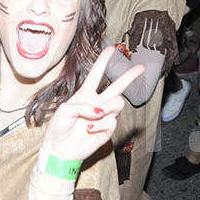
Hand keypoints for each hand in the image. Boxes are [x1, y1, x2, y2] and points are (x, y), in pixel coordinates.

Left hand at [42, 47, 144, 161]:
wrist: (60, 150)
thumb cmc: (58, 128)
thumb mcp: (65, 110)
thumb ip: (82, 106)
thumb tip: (100, 111)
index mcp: (85, 94)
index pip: (97, 74)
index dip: (103, 61)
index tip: (111, 49)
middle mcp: (97, 103)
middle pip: (117, 86)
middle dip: (130, 76)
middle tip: (141, 66)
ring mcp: (103, 117)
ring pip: (118, 103)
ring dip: (109, 107)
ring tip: (97, 114)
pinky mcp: (107, 131)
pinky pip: (111, 122)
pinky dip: (100, 125)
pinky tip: (90, 130)